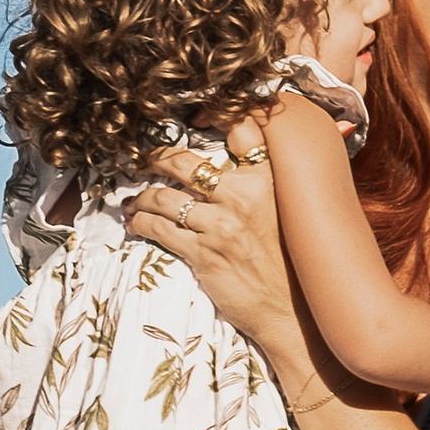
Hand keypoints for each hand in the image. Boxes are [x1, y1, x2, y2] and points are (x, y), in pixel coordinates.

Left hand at [126, 133, 301, 359]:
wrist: (292, 314)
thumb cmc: (290, 265)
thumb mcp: (288, 215)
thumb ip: (269, 184)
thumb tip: (254, 155)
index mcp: (268, 183)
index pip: (244, 130)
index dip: (218, 115)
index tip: (194, 119)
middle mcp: (244, 198)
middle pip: (186, 162)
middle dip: (157, 158)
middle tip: (146, 161)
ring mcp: (221, 226)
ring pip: (163, 197)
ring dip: (143, 198)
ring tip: (137, 202)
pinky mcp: (203, 253)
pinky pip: (158, 228)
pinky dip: (141, 223)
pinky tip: (138, 224)